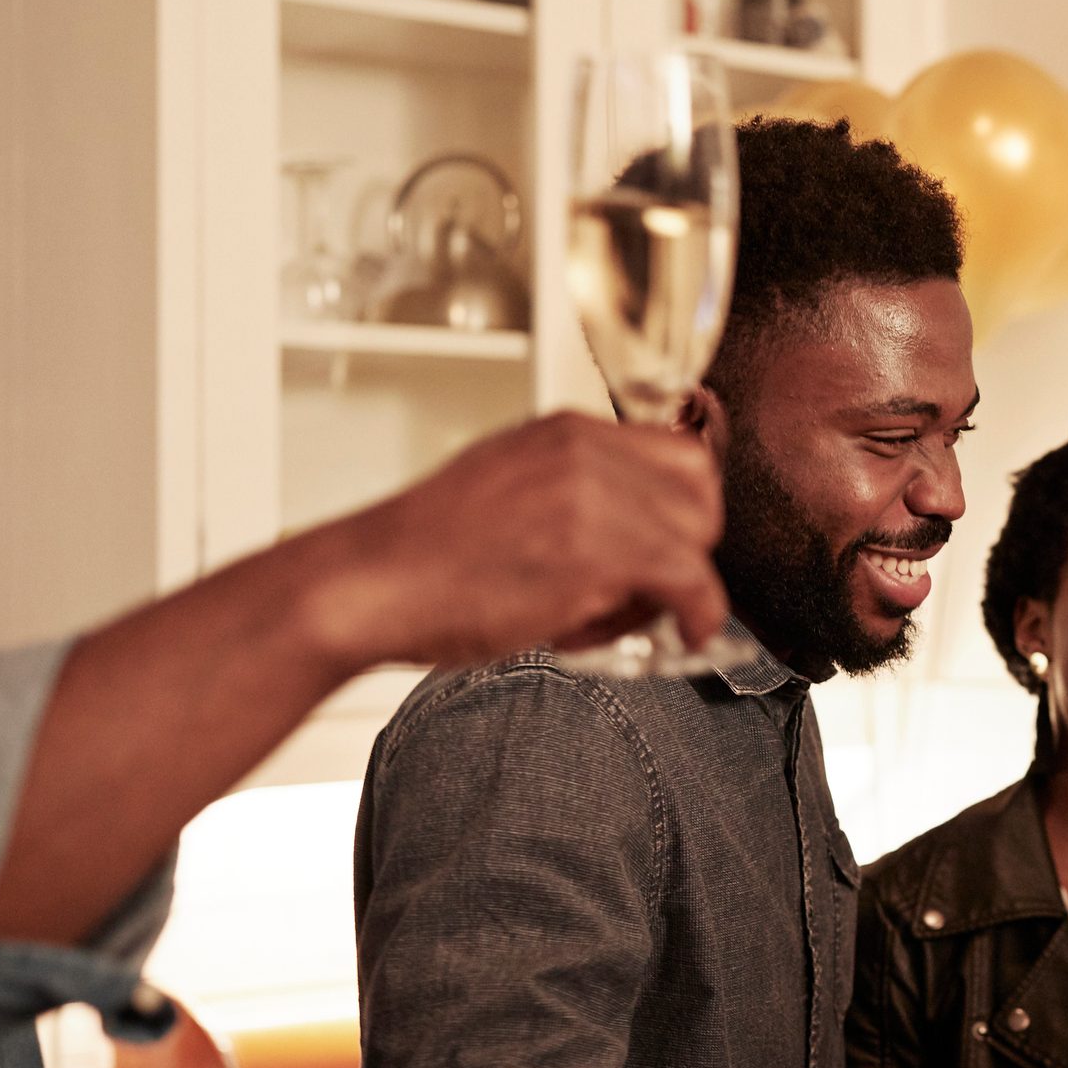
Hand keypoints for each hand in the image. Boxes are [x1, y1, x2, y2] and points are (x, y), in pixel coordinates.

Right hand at [313, 411, 727, 670]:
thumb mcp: (506, 485)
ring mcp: (593, 496)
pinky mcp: (597, 551)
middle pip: (699, 493)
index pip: (677, 453)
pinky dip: (701, 615)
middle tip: (642, 589)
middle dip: (685, 547)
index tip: (672, 547)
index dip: (683, 510)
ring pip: (697, 540)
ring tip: (606, 617)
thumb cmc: (424, 556)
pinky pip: (693, 582)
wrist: (366, 584)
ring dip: (671, 589)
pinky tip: (684, 637)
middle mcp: (584, 451)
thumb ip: (573, 491)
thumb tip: (636, 526)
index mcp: (564, 431)